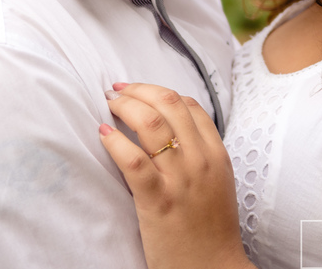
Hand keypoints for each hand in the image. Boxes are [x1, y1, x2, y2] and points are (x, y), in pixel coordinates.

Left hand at [99, 83, 253, 268]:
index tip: (139, 91)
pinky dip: (115, 141)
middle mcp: (200, 160)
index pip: (189, 105)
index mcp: (216, 154)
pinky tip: (103, 134)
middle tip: (118, 92)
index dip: (159, 91)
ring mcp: (180, 179)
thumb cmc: (212, 231)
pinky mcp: (158, 201)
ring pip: (150, 124)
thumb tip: (172, 129)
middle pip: (168, 105)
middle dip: (138, 91)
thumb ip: (201, 154)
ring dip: (124, 108)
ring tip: (109, 107)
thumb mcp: (217, 183)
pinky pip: (133, 160)